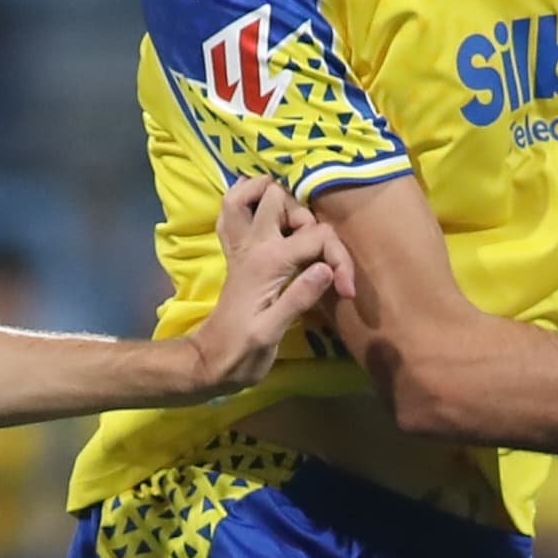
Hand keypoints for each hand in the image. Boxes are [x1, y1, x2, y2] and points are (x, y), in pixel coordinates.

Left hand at [183, 178, 346, 395]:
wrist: (210, 361)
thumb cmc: (242, 352)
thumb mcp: (271, 333)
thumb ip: (298, 298)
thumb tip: (327, 268)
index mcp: (268, 262)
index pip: (317, 238)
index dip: (340, 260)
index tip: (347, 291)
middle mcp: (252, 246)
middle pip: (280, 198)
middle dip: (305, 214)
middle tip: (316, 250)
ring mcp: (241, 247)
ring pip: (246, 196)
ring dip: (271, 198)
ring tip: (296, 225)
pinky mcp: (236, 255)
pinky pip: (231, 214)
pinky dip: (244, 203)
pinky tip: (261, 211)